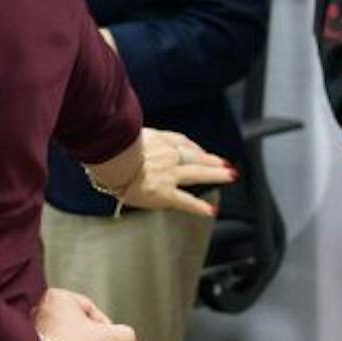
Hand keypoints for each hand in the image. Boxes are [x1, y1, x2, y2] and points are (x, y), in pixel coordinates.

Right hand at [85, 127, 234, 218]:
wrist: (112, 159)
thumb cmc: (112, 146)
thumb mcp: (126, 131)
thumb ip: (134, 134)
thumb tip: (127, 130)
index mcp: (157, 140)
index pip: (181, 142)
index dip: (194, 147)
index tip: (201, 151)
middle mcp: (167, 155)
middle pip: (195, 156)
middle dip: (212, 160)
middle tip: (226, 164)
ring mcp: (169, 174)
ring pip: (197, 174)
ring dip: (216, 175)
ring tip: (229, 176)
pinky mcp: (165, 193)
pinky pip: (186, 201)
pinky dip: (199, 207)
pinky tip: (211, 210)